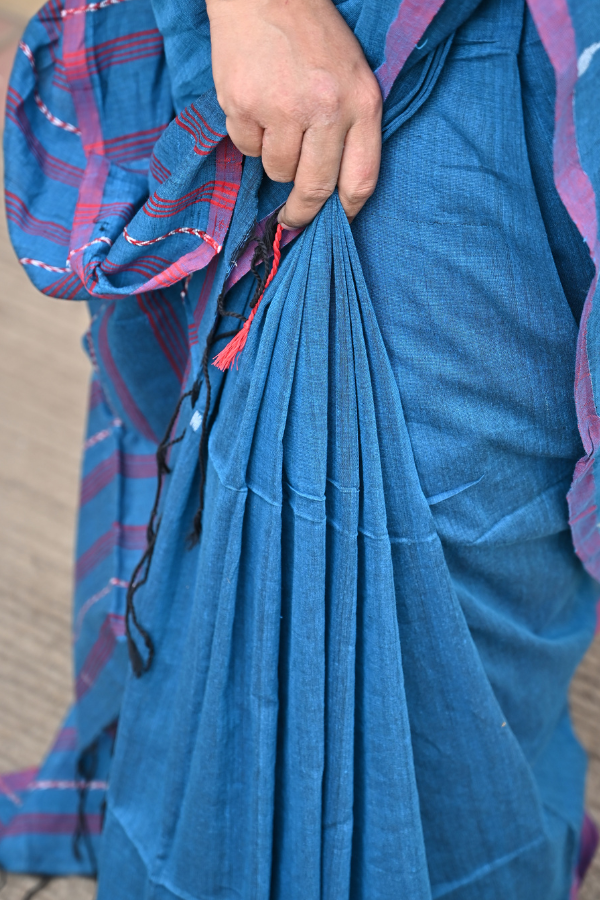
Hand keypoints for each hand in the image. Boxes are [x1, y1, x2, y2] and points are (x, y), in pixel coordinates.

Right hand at [206, 0, 381, 226]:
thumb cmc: (313, 39)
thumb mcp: (352, 77)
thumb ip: (352, 130)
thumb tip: (335, 194)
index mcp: (362, 103)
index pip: (361, 180)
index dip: (346, 212)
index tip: (334, 226)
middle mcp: (326, 109)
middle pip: (314, 188)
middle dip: (301, 212)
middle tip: (291, 220)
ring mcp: (282, 108)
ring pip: (277, 170)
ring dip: (275, 160)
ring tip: (277, 123)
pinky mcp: (243, 104)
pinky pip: (247, 147)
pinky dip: (250, 136)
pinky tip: (256, 104)